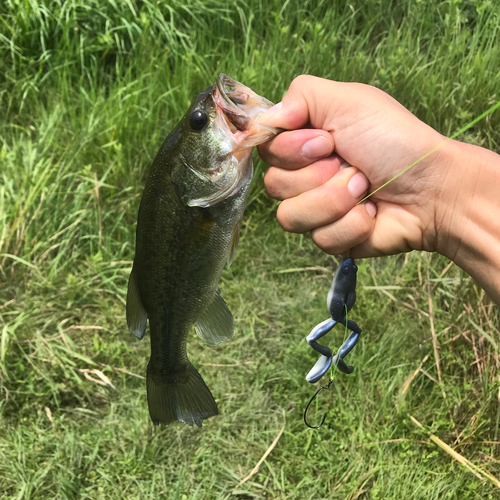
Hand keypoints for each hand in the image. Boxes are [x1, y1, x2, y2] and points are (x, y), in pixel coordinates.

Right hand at [258, 75, 458, 257]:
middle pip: (274, 186)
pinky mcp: (330, 238)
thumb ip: (302, 95)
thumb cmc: (395, 140)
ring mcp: (315, 210)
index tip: (327, 142)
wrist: (433, 188)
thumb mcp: (350, 100)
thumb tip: (263, 120)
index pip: (266, 150)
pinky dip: (352, 224)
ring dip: (334, 201)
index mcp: (305, 142)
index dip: (292, 150)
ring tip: (365, 189)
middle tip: (354, 166)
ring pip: (291, 217)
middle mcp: (304, 176)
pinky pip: (320, 238)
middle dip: (319, 176)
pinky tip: (371, 213)